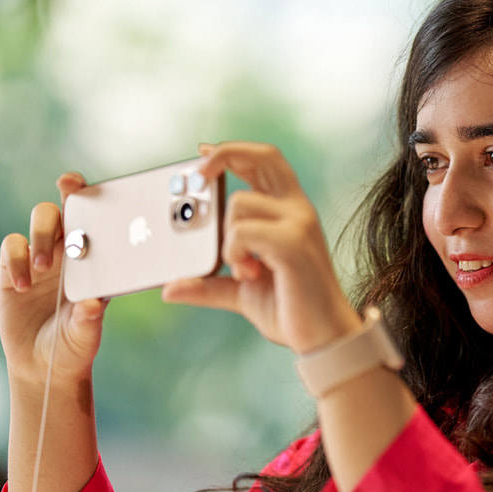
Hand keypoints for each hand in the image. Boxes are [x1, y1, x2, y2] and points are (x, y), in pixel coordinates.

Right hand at [0, 173, 108, 385]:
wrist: (43, 364)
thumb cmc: (74, 346)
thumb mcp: (85, 336)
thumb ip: (89, 320)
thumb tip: (93, 305)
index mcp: (96, 261)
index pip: (98, 222)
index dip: (96, 198)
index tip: (93, 186)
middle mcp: (70, 253)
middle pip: (67, 209)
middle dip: (68, 194)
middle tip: (68, 191)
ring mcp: (41, 258)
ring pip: (40, 220)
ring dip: (41, 235)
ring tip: (43, 269)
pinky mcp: (13, 268)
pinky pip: (12, 247)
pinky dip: (17, 260)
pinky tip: (22, 286)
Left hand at [162, 142, 360, 352]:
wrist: (324, 339)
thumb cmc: (290, 311)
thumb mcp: (241, 293)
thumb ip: (209, 284)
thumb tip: (169, 289)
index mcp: (290, 214)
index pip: (266, 163)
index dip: (233, 151)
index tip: (202, 152)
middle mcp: (299, 211)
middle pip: (264, 157)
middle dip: (226, 154)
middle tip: (197, 174)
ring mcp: (299, 224)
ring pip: (239, 203)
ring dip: (227, 237)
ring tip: (241, 269)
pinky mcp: (293, 244)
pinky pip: (243, 232)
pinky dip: (234, 252)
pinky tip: (247, 274)